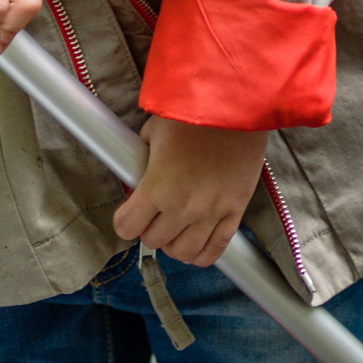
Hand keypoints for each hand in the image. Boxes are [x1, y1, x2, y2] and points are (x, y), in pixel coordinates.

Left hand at [110, 118, 270, 267]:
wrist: (237, 108)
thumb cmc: (194, 114)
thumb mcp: (154, 131)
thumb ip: (141, 156)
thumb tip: (134, 167)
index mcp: (157, 187)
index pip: (127, 227)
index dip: (124, 221)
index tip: (128, 213)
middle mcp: (183, 207)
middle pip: (154, 241)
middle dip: (148, 229)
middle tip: (152, 215)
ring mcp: (211, 212)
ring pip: (183, 252)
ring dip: (173, 244)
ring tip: (173, 230)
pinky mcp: (235, 211)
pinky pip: (216, 249)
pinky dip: (202, 254)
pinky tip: (194, 247)